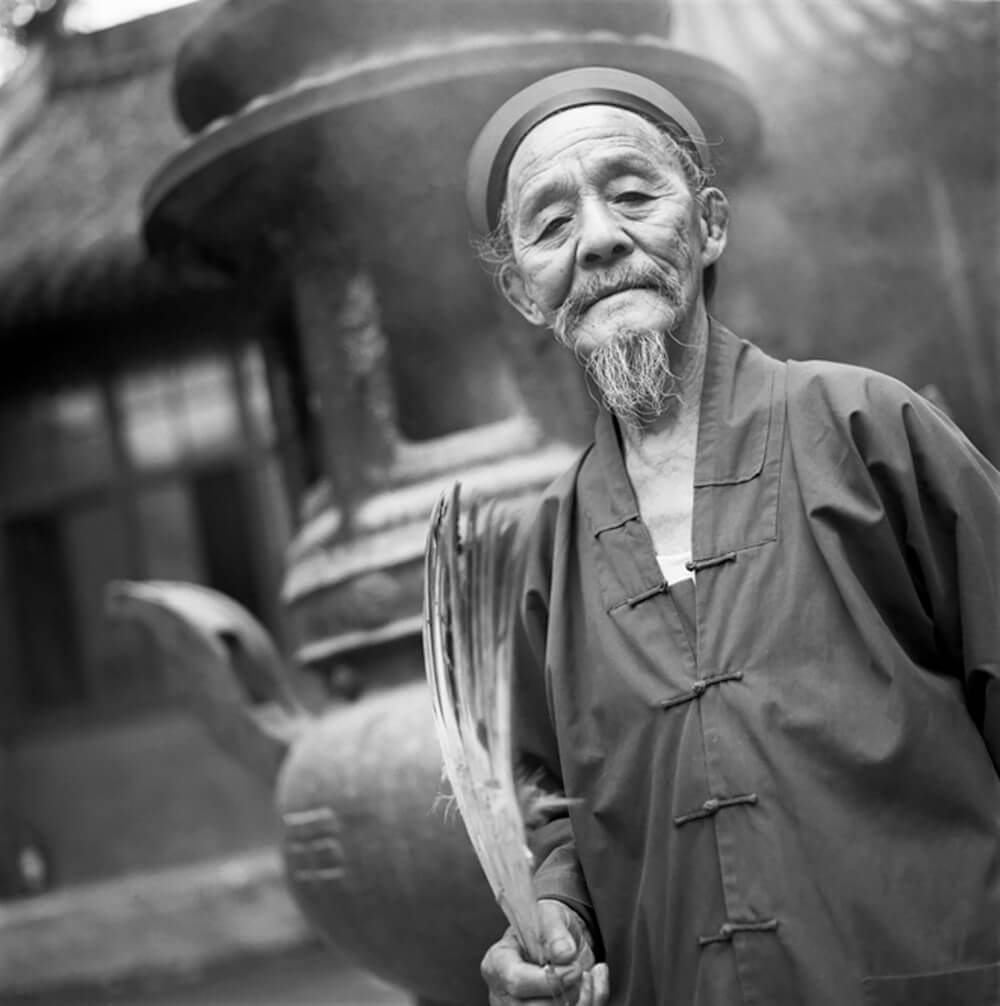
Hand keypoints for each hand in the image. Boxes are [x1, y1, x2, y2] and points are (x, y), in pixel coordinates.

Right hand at [481, 899, 609, 1004]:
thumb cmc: (546, 927)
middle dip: (567, 993)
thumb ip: (556, 930)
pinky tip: (594, 984)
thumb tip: (565, 954)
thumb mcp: (549, 916)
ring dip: (583, 1000)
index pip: (517, 982)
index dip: (549, 980)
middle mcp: (505, 994)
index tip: (574, 968)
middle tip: (579, 970)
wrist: (557, 940)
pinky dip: (592, 1002)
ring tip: (588, 975)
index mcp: (498, 963)